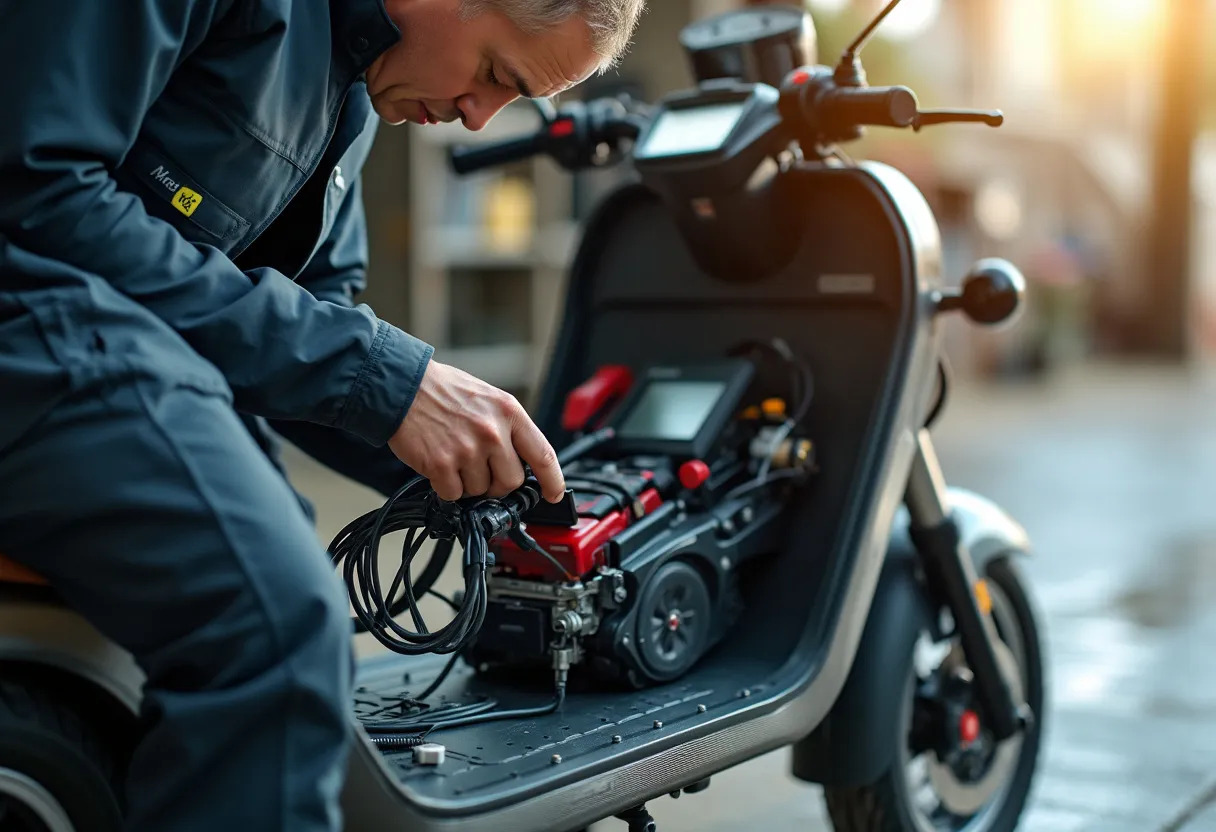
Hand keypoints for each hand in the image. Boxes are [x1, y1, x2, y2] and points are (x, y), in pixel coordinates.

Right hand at [388, 360, 564, 502]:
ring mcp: (468, 449)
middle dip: (498, 484)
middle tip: (482, 472)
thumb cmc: (443, 391)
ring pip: (481, 490)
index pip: (543, 455)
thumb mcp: (488, 398)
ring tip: (455, 458)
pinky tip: (439, 466)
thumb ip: (507, 428)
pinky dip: (447, 487)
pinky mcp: (442, 464)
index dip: (552, 481)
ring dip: (468, 483)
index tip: (553, 495)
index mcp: (509, 412)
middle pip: (511, 481)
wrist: (402, 386)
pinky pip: (454, 494)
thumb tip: (519, 463)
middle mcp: (492, 432)